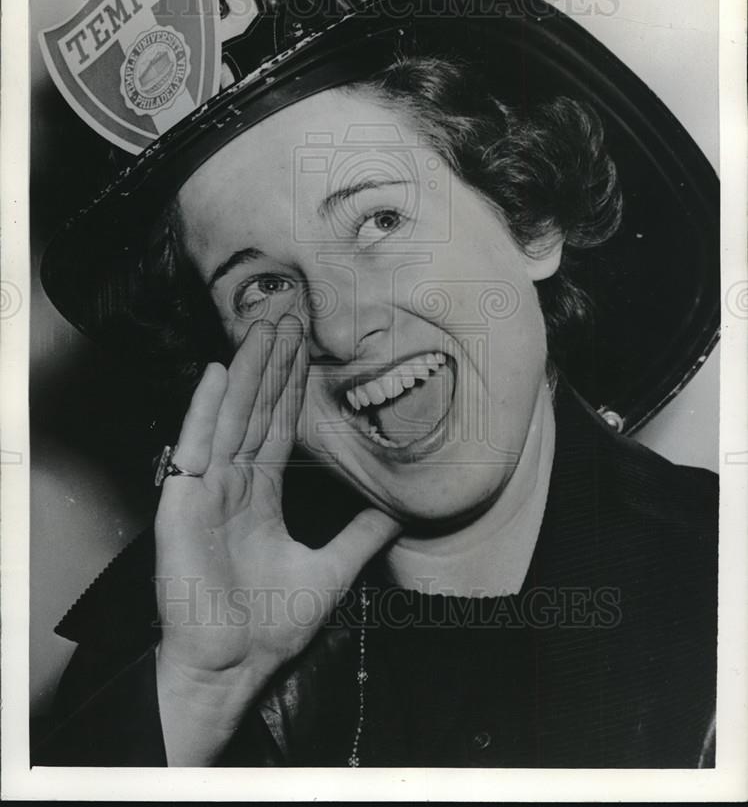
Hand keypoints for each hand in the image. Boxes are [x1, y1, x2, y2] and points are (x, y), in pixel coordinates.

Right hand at [153, 315, 400, 762]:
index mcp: (259, 493)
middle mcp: (231, 483)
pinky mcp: (183, 508)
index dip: (290, 384)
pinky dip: (203, 412)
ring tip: (259, 327)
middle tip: (284, 312)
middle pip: (253, 409)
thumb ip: (361, 536)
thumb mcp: (332, 570)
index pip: (276, 425)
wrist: (234, 666)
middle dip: (269, 362)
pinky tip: (213, 374)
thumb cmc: (270, 624)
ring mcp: (205, 491)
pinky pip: (194, 452)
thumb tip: (401, 511)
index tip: (303, 343)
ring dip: (243, 372)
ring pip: (229, 418)